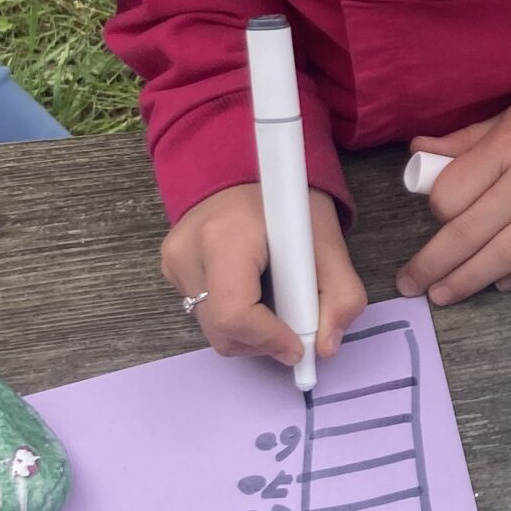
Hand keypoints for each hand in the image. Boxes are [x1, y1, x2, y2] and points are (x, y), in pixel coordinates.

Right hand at [162, 184, 367, 370]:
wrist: (245, 164)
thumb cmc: (288, 199)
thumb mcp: (327, 239)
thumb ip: (340, 294)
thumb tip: (325, 347)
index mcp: (225, 237)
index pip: (235, 314)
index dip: (269, 339)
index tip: (298, 346)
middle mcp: (188, 252)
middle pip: (221, 330)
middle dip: (263, 341)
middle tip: (293, 326)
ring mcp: (173, 261)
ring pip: (212, 328)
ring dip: (249, 330)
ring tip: (275, 299)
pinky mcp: (170, 268)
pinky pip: (203, 311)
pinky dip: (233, 314)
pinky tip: (252, 288)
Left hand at [398, 91, 510, 301]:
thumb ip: (467, 139)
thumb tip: (419, 153)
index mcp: (510, 147)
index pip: (455, 192)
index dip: (437, 210)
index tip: (436, 216)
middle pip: (472, 232)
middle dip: (434, 264)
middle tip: (410, 285)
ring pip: (508, 255)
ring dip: (470, 280)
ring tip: (444, 296)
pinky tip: (502, 286)